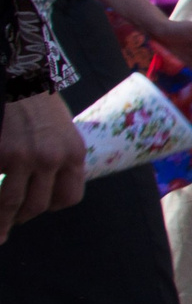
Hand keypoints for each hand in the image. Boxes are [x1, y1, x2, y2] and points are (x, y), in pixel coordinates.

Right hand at [0, 94, 83, 241]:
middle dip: (23, 218)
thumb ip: (60, 157)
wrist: (19, 78)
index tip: (43, 209)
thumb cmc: (40, 104)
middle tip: (12, 225)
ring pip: (11, 203)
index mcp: (73, 154)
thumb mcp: (63, 131)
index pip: (69, 197)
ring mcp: (21, 157)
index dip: (54, 206)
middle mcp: (50, 159)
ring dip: (2, 220)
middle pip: (38, 205)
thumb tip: (50, 184)